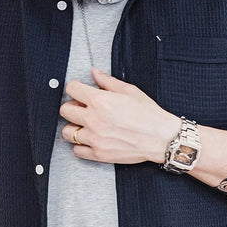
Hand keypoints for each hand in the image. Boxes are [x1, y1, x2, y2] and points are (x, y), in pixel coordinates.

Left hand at [60, 68, 179, 163]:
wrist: (161, 138)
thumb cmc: (149, 115)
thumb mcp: (129, 91)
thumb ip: (107, 82)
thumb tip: (94, 73)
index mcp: (100, 101)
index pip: (71, 89)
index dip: (75, 89)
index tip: (80, 92)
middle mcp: (94, 119)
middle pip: (64, 111)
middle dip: (72, 108)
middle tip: (82, 109)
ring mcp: (95, 138)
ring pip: (67, 132)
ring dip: (73, 128)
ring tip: (84, 126)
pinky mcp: (98, 154)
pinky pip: (77, 150)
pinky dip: (80, 146)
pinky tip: (90, 140)